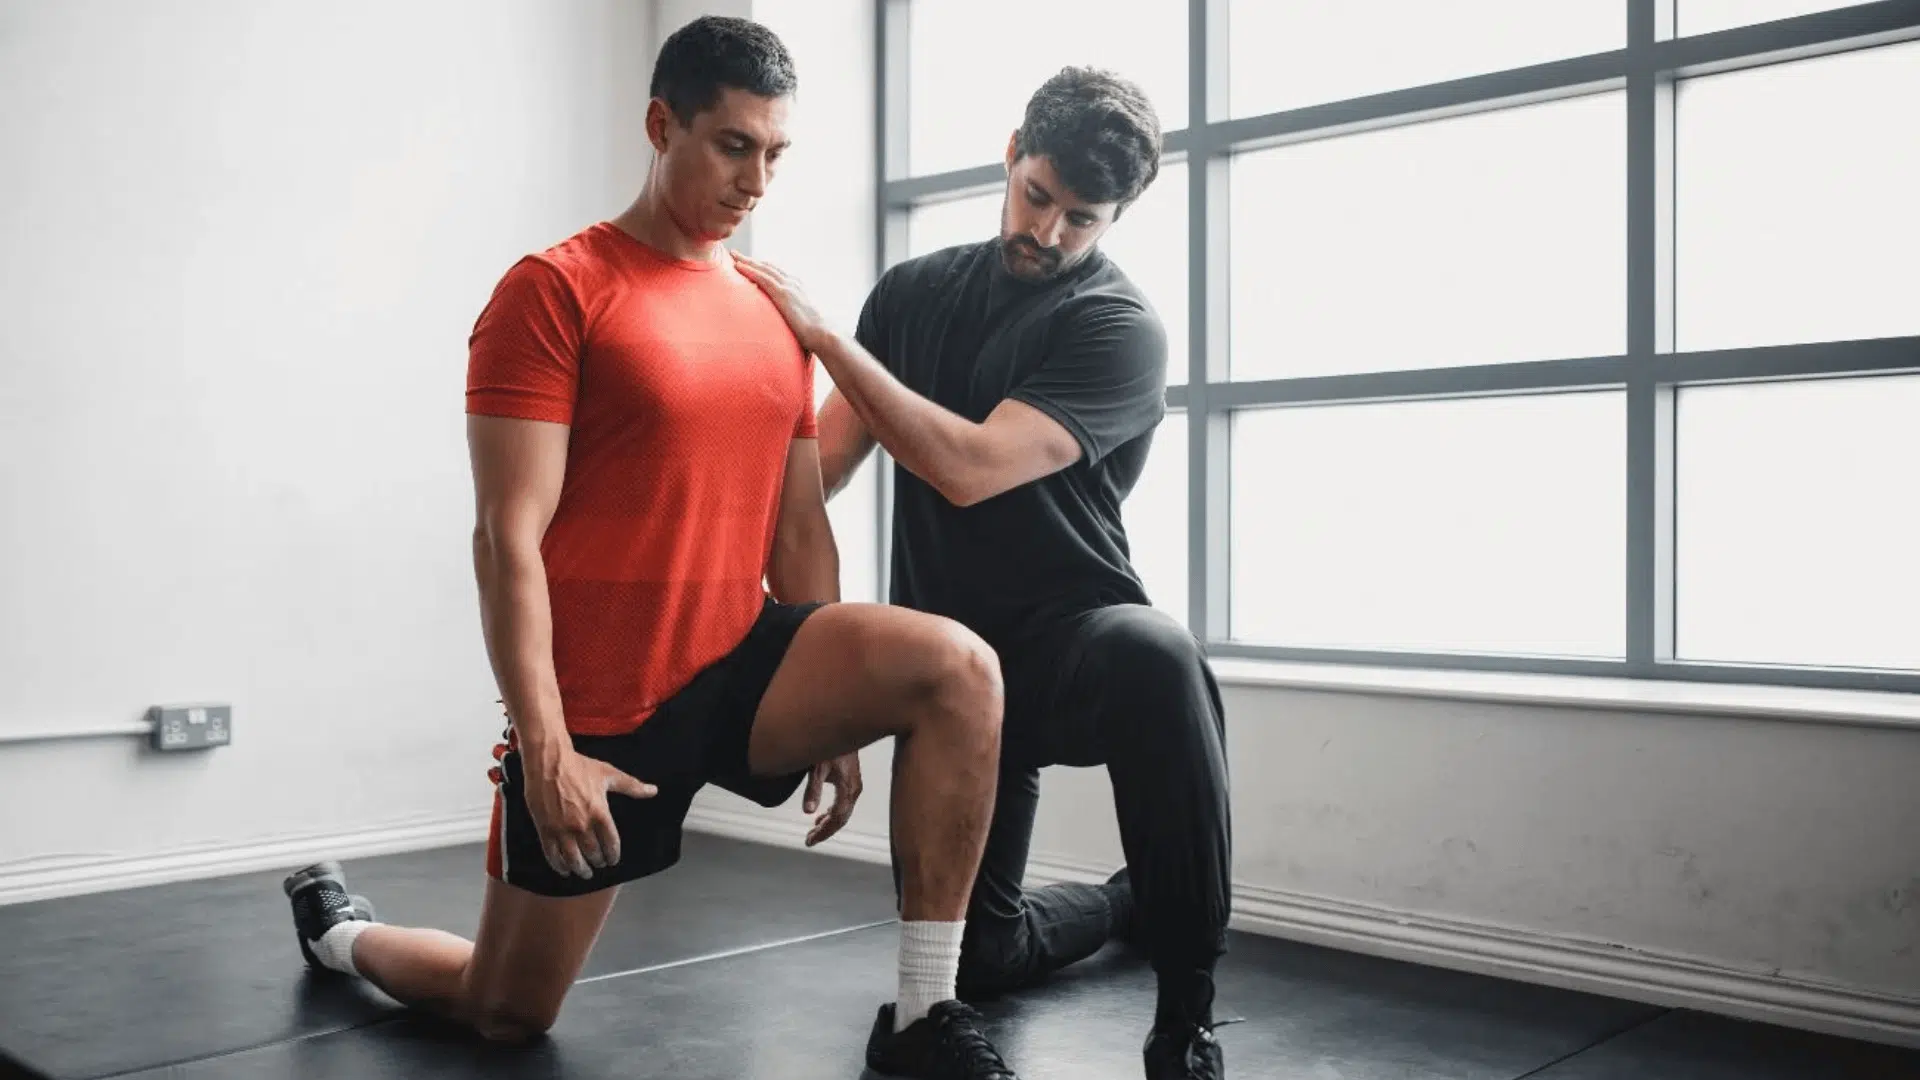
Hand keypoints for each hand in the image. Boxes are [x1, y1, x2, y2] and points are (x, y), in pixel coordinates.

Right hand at [522, 746, 656, 878]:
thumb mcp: (609, 774)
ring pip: (574, 859)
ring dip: (580, 869)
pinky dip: (559, 865)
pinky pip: (552, 854)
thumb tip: (653, 791)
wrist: (549, 761)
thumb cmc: (580, 766)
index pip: (611, 843)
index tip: (613, 860)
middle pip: (593, 853)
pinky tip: (563, 870)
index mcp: (600, 813)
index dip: (613, 855)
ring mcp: (562, 829)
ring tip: (584, 873)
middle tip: (599, 865)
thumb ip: (632, 786)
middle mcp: (582, 825)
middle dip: (598, 862)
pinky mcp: (545, 829)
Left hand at [732, 252, 830, 353]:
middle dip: (752, 260)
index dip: (763, 267)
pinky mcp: (782, 293)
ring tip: (734, 255)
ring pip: (763, 269)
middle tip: (737, 254)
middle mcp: (793, 283)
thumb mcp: (803, 320)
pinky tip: (738, 266)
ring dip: (747, 261)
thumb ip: (794, 317)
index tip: (752, 263)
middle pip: (768, 267)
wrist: (822, 333)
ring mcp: (788, 286)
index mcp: (798, 288)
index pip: (777, 273)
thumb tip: (790, 326)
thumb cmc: (815, 333)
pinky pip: (762, 278)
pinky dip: (749, 270)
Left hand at [802, 752, 862, 846]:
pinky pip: (844, 802)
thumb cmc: (832, 743)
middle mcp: (854, 789)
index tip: (809, 841)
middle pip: (841, 818)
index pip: (836, 819)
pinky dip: (833, 811)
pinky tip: (824, 812)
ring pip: (843, 811)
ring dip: (828, 822)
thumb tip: (807, 810)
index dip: (823, 833)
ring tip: (814, 828)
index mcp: (847, 789)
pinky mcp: (852, 778)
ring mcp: (855, 784)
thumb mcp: (818, 766)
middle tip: (810, 838)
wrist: (847, 723)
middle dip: (825, 830)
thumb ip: (813, 789)